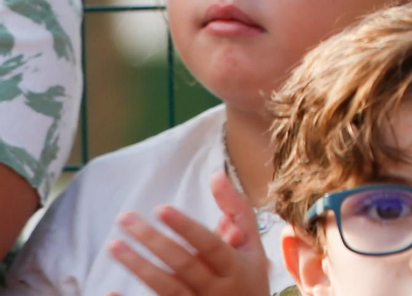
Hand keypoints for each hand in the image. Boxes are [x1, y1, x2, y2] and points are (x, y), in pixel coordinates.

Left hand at [106, 171, 269, 295]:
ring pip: (166, 287)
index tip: (162, 209)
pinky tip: (110, 291)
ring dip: (138, 266)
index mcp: (235, 267)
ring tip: (113, 245)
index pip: (211, 245)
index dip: (187, 228)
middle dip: (153, 241)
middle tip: (124, 218)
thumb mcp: (252, 246)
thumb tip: (217, 175)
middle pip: (183, 264)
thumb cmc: (248, 278)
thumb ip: (237, 211)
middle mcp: (216, 289)